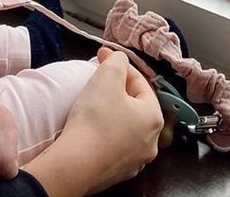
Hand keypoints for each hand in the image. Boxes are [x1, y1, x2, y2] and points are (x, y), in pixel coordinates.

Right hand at [24, 48, 161, 196]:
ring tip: (94, 103)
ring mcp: (135, 160)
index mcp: (154, 117)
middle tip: (98, 80)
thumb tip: (119, 59)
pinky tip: (92, 128)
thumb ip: (118, 61)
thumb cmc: (95, 118)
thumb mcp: (108, 76)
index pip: (140, 82)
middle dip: (117, 89)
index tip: (102, 57)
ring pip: (125, 126)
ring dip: (112, 111)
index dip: (120, 66)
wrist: (76, 164)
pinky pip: (114, 145)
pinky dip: (106, 133)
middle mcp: (151, 142)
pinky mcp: (117, 172)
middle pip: (135, 105)